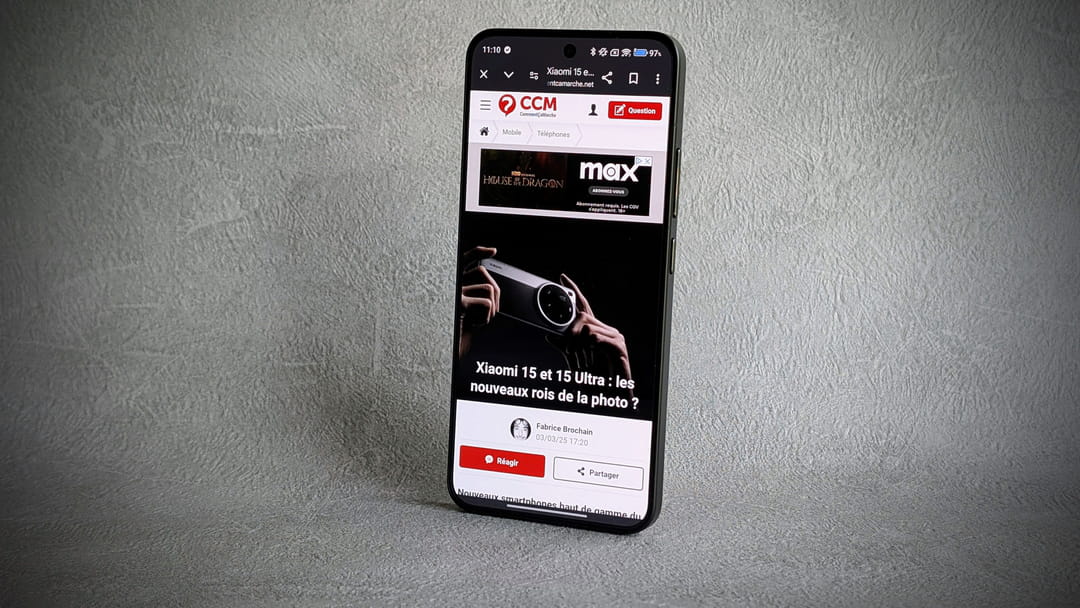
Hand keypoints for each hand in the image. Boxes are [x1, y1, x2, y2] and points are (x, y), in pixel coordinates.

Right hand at [458, 246, 498, 356]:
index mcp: (449, 283)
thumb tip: (491, 291)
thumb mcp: (462, 312)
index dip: (478, 251)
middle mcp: (448, 283)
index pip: (463, 259)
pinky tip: (474, 325)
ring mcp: (453, 292)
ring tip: (476, 321)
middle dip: (495, 292)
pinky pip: (486, 303)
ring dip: (489, 310)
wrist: (440, 350)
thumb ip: (472, 298)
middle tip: (491, 311)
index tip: (492, 251)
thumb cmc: (449, 333)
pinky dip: (486, 318)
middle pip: (482, 272)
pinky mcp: (458, 303)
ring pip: (488, 289)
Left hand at [548, 274, 632, 392]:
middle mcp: (605, 331)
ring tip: (580, 357)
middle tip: (570, 349)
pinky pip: (596, 337)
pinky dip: (590, 346)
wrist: (613, 394)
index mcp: (595, 331)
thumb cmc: (597, 380)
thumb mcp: (575, 362)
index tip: (563, 278)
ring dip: (578, 344)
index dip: (573, 291)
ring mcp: (614, 337)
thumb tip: (550, 335)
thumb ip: (564, 347)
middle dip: (570, 332)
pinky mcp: (619, 346)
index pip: (583, 306)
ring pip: (587, 327)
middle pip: (581, 317)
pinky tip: (592, 354)